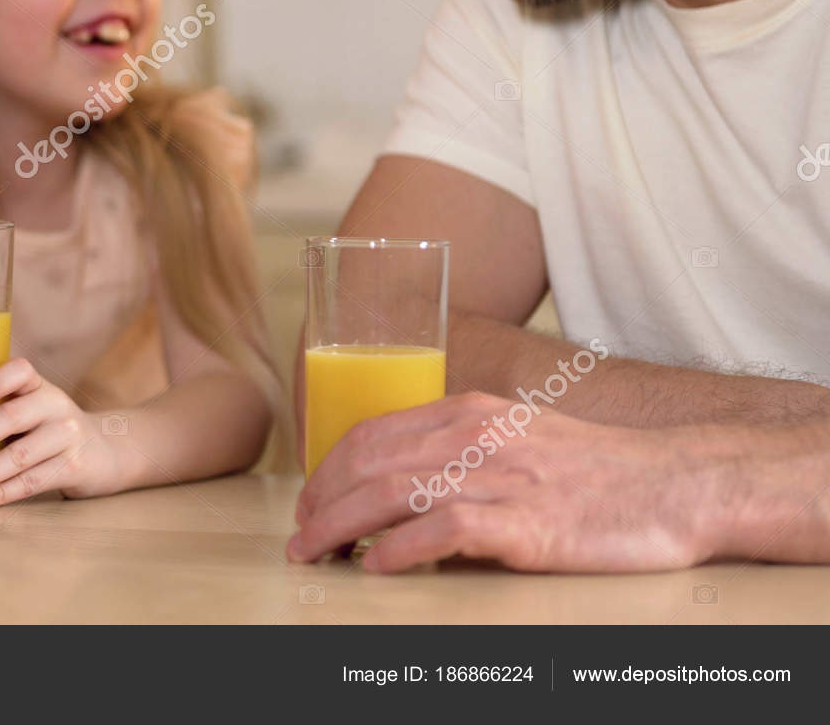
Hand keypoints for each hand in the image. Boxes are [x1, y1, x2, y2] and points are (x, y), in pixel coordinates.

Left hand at [0, 358, 125, 506]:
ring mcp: (68, 436)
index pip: (19, 371)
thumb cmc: (49, 428)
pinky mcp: (75, 466)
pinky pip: (34, 481)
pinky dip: (5, 493)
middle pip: (13, 417)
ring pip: (21, 456)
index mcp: (39, 386)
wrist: (108, 451)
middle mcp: (56, 405)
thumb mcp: (32, 406)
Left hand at [286, 393, 722, 572]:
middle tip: (301, 539)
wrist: (679, 484)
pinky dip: (398, 550)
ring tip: (317, 555)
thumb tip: (401, 498)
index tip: (310, 503)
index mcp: (469, 413)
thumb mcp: (518, 440)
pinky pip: (442, 531)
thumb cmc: (599, 470)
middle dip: (320, 504)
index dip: (328, 471)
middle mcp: (476, 438)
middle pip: (368, 464)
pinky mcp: (526, 522)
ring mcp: (500, 477)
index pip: (372, 434)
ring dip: (341, 528)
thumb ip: (461, 456)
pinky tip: (377, 567)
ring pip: (392, 493)